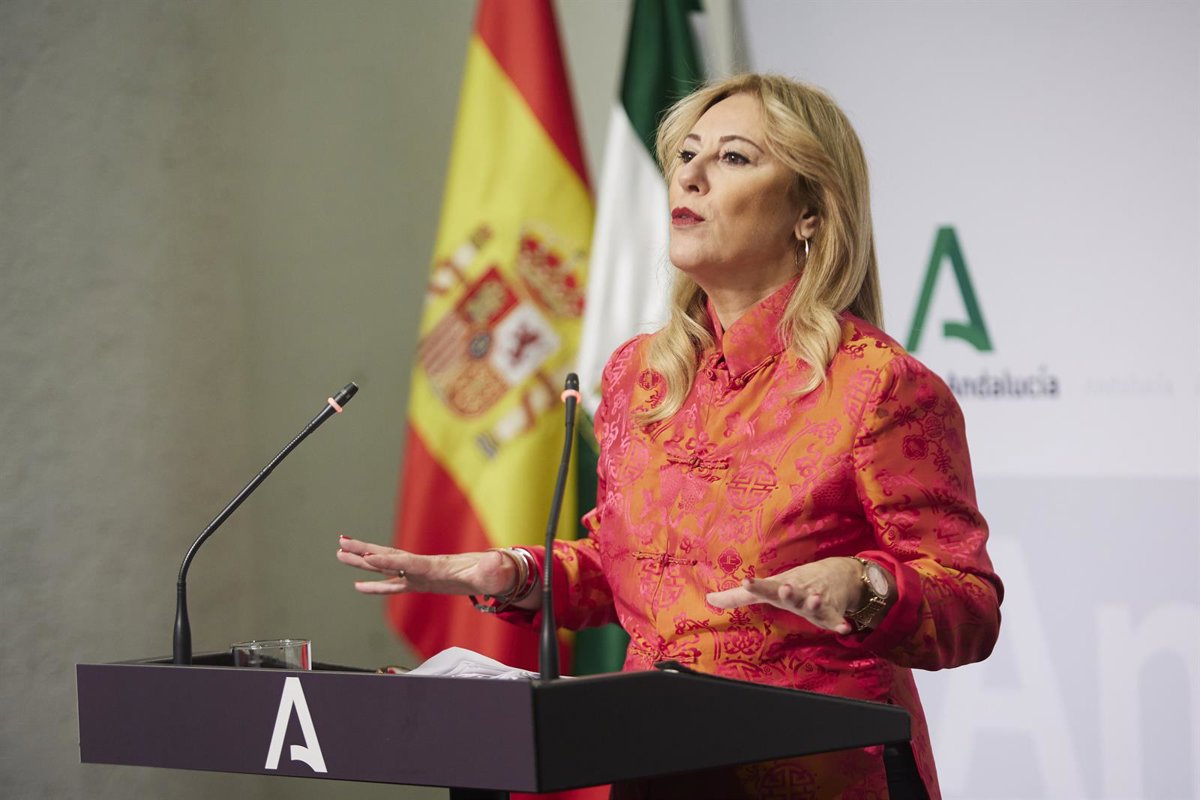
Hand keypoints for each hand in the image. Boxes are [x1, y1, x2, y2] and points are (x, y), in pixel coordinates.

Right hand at [336, 536, 516, 597]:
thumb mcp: (495, 572)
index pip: (409, 563)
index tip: (368, 556)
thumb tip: (495, 561)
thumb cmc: (495, 572)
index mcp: (439, 566)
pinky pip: (394, 585)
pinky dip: (376, 585)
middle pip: (390, 557)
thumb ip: (492, 569)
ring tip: (340, 554)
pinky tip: (359, 586)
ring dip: (363, 562)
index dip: (389, 561)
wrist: (496, 573)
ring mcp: (421, 575)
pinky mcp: (422, 583)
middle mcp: (425, 567)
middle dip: (365, 551)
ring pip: (386, 568)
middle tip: (341, 543)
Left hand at [706, 557, 863, 634]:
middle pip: (791, 593)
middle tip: (784, 587)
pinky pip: (836, 619)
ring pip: (814, 603)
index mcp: (779, 589)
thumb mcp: (767, 588)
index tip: (746, 582)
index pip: (764, 588)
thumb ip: (737, 597)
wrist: (836, 573)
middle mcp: (796, 593)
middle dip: (788, 591)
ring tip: (813, 599)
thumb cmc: (794, 583)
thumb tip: (709, 599)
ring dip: (813, 602)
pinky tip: (845, 628)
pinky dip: (840, 623)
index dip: (755, 586)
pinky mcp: (832, 612)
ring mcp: (815, 601)